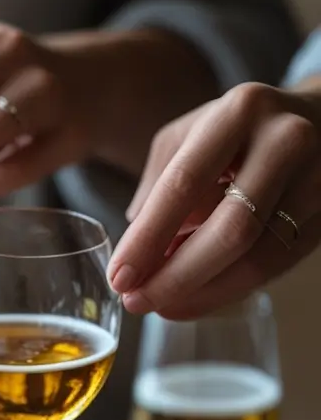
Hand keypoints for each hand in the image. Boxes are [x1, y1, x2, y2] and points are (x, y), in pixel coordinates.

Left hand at [111, 82, 320, 318]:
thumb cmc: (239, 133)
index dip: (148, 238)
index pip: (184, 185)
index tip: (119, 278)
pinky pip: (276, 266)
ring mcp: (318, 178)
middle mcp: (286, 141)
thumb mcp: (190, 138)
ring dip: (202, 292)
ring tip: (162, 306)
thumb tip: (135, 256)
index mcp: (239, 113)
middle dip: (176, 276)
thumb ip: (157, 189)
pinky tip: (196, 298)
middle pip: (230, 229)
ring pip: (257, 257)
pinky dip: (229, 289)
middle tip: (137, 301)